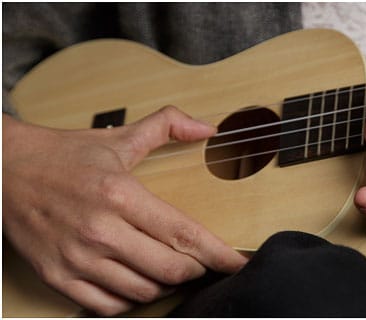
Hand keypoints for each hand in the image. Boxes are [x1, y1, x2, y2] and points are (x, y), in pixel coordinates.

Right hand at [2, 106, 247, 315]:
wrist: (2, 170)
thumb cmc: (64, 156)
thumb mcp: (118, 138)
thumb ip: (167, 126)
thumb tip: (208, 127)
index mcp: (120, 194)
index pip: (184, 234)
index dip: (219, 254)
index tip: (239, 263)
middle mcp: (100, 230)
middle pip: (170, 269)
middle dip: (195, 270)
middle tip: (198, 261)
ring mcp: (77, 258)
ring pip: (143, 291)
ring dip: (164, 284)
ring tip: (166, 268)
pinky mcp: (57, 277)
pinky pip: (108, 306)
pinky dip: (131, 299)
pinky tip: (135, 281)